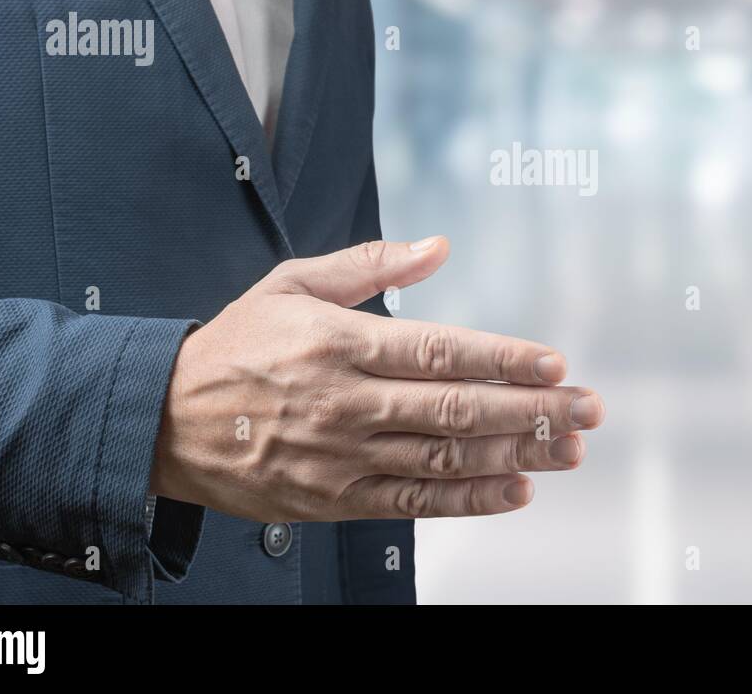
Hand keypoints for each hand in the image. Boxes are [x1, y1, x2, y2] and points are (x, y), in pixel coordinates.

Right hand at [149, 237, 603, 521]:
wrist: (162, 420)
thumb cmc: (235, 343)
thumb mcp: (293, 282)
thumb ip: (371, 263)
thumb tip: (439, 246)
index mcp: (341, 343)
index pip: (442, 350)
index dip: (505, 359)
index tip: (555, 363)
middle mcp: (347, 403)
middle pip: (458, 409)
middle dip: (533, 411)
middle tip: (589, 410)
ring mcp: (342, 458)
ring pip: (445, 460)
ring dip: (516, 455)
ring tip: (570, 450)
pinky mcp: (334, 499)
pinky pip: (413, 504)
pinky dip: (468, 500)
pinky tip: (515, 491)